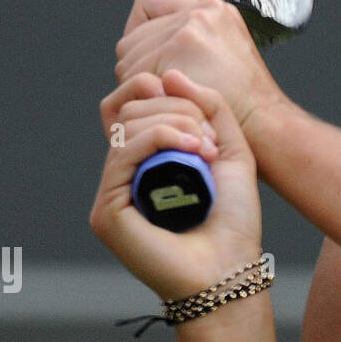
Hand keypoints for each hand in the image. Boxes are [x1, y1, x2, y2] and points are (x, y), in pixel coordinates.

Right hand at [90, 70, 262, 301]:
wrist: (231, 266)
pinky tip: (190, 148)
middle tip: (209, 140)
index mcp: (148, 159)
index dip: (169, 96)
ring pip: (127, 126)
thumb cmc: (233, 218)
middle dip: (178, 110)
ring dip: (174, 123)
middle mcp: (124, 174)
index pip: (135, 103)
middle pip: (131, 109)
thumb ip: (208, 107)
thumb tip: (169, 74)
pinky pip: (122, 153)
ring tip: (205, 149)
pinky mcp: (107, 209)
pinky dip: (158, 138)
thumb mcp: (230, 149)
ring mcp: (112, 192)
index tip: (206, 120)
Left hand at [114, 0, 288, 143]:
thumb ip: (190, 44)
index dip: (141, 34)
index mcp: (213, 11)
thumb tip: (153, 47)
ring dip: (139, 82)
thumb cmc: (244, 103)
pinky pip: (133, 71)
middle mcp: (202, 12)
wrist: (263, 122)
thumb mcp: (225, 58)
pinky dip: (143, 93)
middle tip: (164, 89)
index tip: (147, 55)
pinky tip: (168, 102)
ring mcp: (191, 26)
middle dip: (139, 65)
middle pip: (134, 35)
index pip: (148, 6)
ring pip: (128, 55)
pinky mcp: (179, 46)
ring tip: (170, 97)